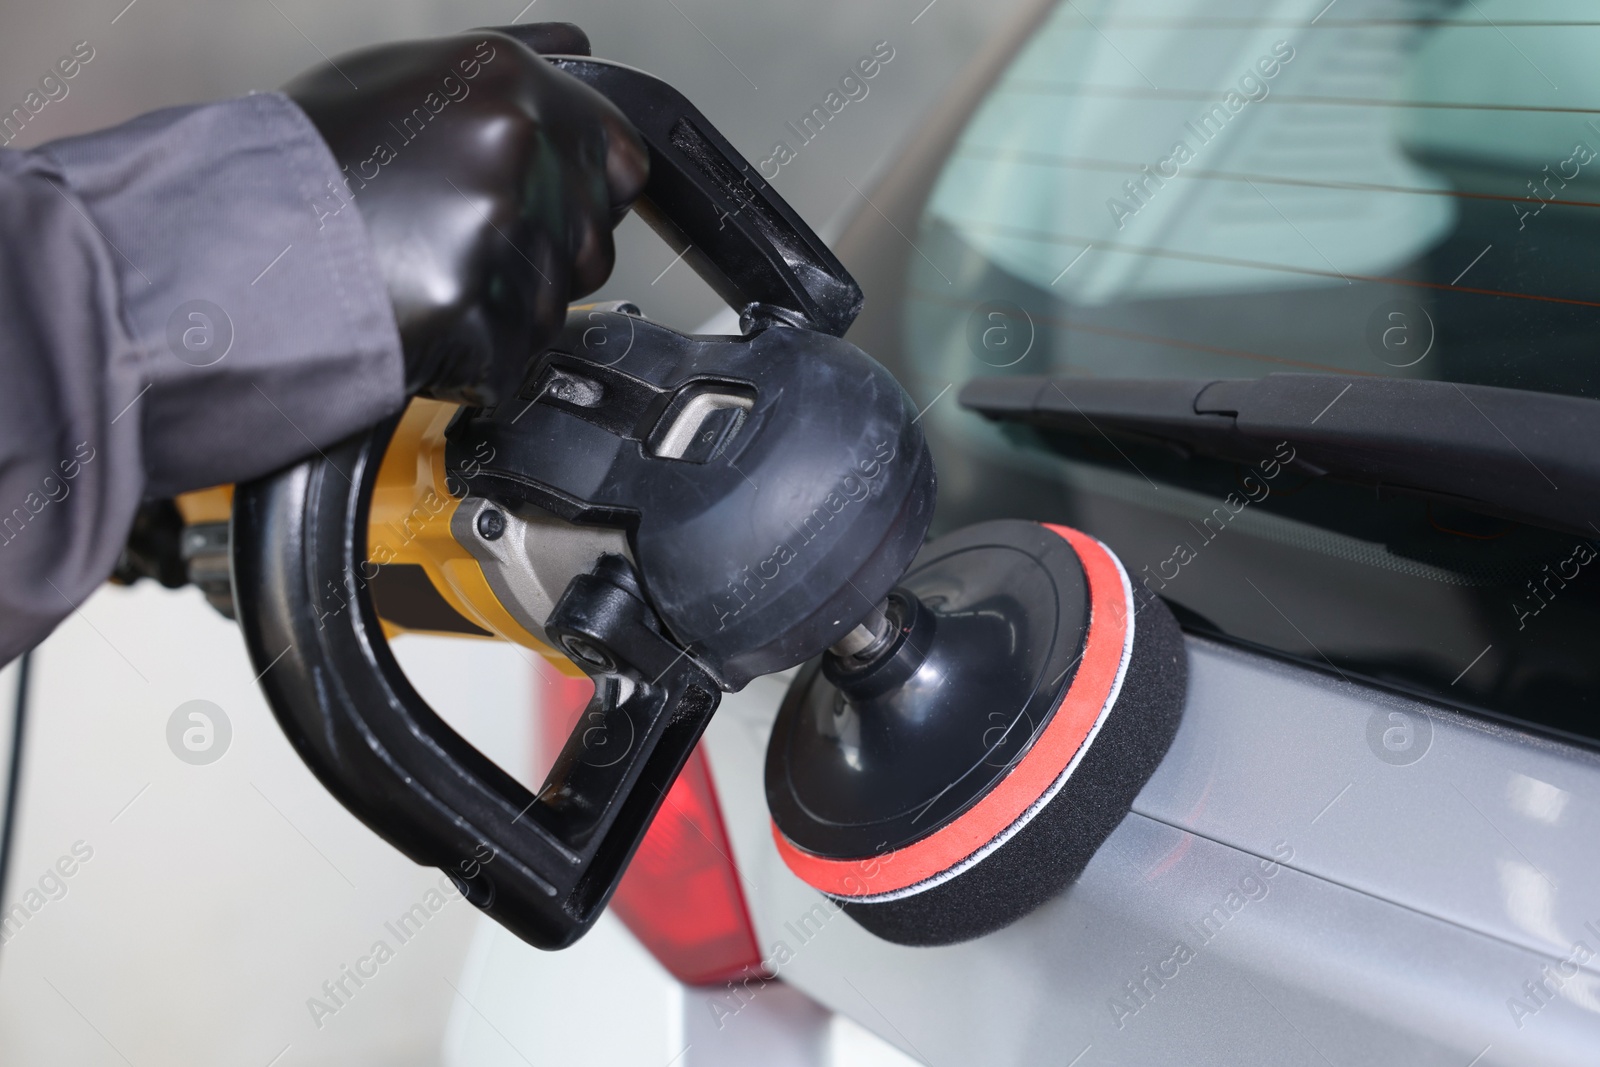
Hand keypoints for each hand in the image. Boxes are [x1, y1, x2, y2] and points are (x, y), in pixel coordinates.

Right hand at [284, 26, 647, 406]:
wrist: (229, 243)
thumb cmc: (304, 163)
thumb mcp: (405, 74)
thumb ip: (510, 62)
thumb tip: (575, 48)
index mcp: (505, 82)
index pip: (622, 154)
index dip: (591, 191)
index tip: (558, 205)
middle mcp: (514, 150)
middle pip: (594, 238)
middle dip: (545, 255)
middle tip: (464, 248)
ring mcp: (501, 234)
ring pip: (556, 303)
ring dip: (506, 308)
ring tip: (428, 280)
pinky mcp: (481, 316)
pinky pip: (514, 357)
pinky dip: (476, 357)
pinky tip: (418, 319)